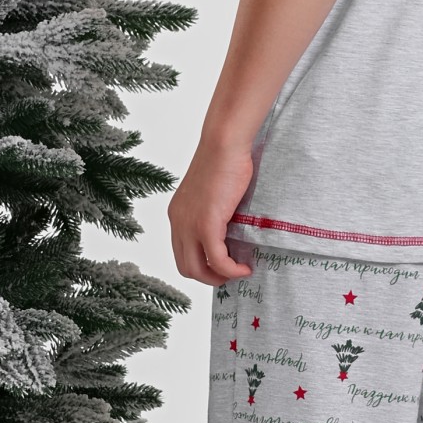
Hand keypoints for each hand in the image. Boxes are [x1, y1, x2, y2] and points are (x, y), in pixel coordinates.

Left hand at [168, 134, 256, 286]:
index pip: (181, 254)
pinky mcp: (206, 224)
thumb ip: (213, 213)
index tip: (223, 266)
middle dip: (210, 278)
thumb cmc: (224, 160)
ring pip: (197, 269)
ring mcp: (189, 225)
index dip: (202, 266)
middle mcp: (177, 222)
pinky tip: (245, 267)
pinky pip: (217, 259)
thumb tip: (229, 232)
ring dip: (219, 278)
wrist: (224, 144)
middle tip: (232, 275)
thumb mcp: (213, 193)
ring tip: (239, 272)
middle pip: (186, 267)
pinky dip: (231, 269)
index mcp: (177, 215)